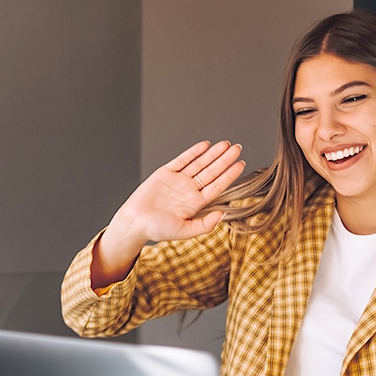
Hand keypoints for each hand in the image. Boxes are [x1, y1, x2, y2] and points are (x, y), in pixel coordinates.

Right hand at [92, 140, 244, 287]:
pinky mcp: (165, 173)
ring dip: (212, 154)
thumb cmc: (157, 229)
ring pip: (199, 163)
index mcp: (196, 203)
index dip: (229, 175)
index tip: (240, 165)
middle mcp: (189, 190)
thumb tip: (223, 215)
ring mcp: (178, 180)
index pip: (217, 186)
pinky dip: (193, 152)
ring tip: (225, 144)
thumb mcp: (185, 231)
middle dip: (225, 160)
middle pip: (211, 172)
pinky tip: (205, 145)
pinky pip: (182, 160)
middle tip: (238, 148)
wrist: (135, 222)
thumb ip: (205, 225)